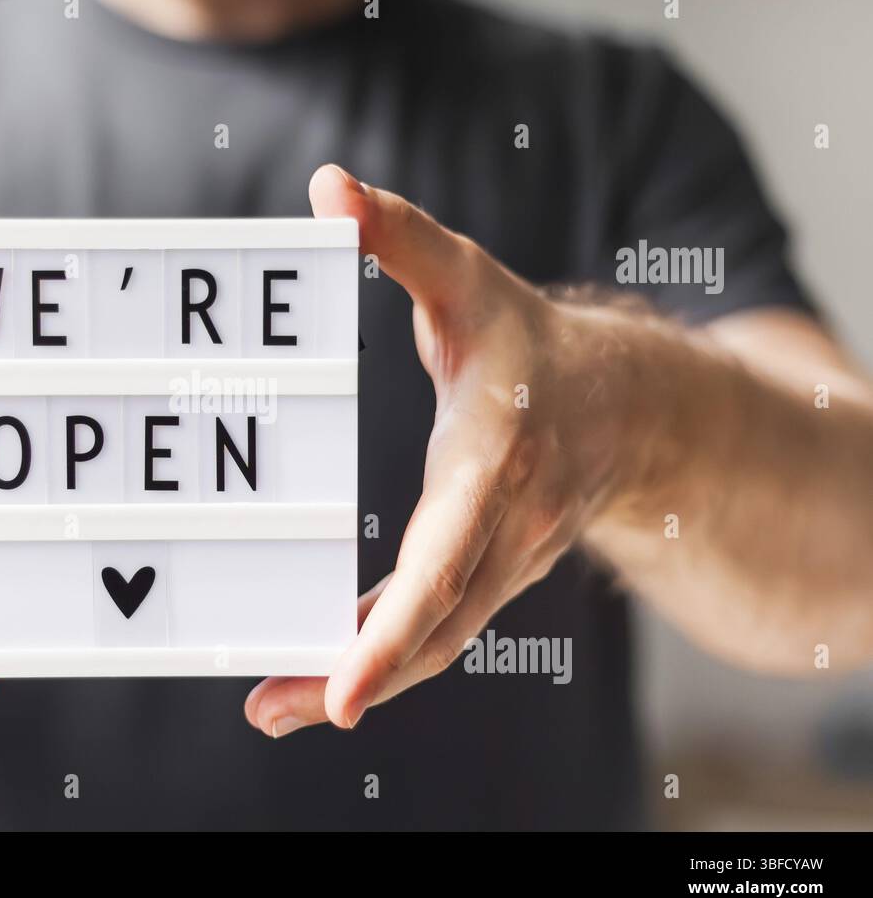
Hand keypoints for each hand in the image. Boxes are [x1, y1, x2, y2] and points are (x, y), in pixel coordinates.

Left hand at [246, 164, 634, 736]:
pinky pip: (433, 630)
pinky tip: (316, 673)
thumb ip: (401, 237)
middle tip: (267, 710)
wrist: (630, 405)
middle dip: (355, 675)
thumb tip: (328, 187)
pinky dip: (378, 658)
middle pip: (436, 625)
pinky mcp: (487, 576)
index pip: (448, 559)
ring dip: (354, 680)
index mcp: (497, 462)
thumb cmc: (530, 340)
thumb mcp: (468, 278)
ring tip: (269, 707)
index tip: (347, 687)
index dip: (397, 626)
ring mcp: (502, 563)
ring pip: (433, 643)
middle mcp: (506, 529)